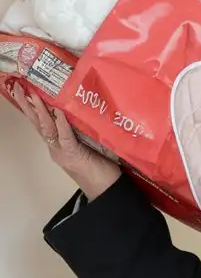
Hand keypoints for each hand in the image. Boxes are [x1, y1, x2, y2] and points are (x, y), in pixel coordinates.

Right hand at [11, 84, 120, 199]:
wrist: (106, 190)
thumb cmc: (101, 169)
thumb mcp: (87, 145)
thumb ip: (79, 131)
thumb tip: (79, 111)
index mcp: (57, 145)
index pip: (41, 123)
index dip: (33, 107)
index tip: (25, 90)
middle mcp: (56, 148)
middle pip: (38, 123)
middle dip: (26, 104)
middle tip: (17, 86)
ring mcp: (63, 152)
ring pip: (47, 129)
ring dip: (40, 111)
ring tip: (32, 94)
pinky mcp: (74, 155)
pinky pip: (65, 138)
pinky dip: (62, 125)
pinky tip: (57, 113)